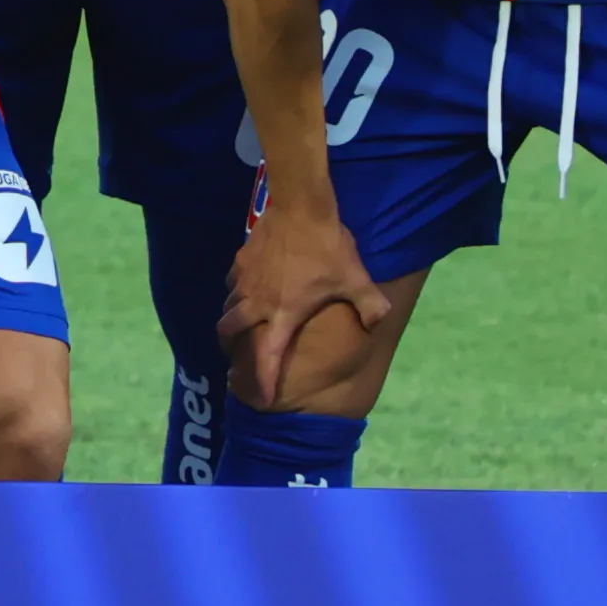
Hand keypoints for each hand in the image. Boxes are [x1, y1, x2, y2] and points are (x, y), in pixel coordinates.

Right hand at [218, 193, 389, 407]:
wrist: (300, 206)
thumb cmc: (327, 248)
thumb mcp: (356, 279)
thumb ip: (370, 305)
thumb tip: (379, 323)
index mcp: (282, 314)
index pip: (267, 357)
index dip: (262, 381)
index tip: (260, 399)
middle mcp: (256, 302)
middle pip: (229, 331)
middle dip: (231, 347)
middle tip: (238, 354)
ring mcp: (244, 280)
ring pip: (227, 307)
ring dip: (231, 319)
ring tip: (241, 323)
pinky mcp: (240, 260)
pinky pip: (233, 284)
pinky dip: (237, 293)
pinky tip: (250, 288)